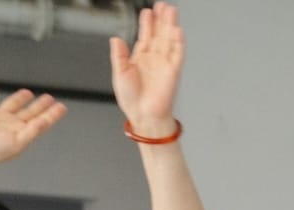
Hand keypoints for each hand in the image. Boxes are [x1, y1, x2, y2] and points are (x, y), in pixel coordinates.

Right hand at [0, 84, 66, 171]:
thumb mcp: (18, 143)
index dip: (52, 114)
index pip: (41, 122)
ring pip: (12, 104)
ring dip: (20, 98)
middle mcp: (10, 125)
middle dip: (40, 105)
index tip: (61, 108)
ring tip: (28, 93)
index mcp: (21, 133)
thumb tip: (44, 122)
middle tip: (49, 98)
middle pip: (29, 112)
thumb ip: (32, 131)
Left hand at [109, 3, 184, 132]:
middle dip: (161, 19)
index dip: (147, 23)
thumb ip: (118, 55)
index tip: (148, 11)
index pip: (145, 36)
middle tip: (163, 6)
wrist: (143, 115)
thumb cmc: (131, 99)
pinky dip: (178, 42)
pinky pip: (177, 54)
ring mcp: (164, 64)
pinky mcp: (173, 72)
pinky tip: (177, 31)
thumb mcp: (119, 73)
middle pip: (159, 34)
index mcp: (140, 58)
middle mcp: (154, 59)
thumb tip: (116, 38)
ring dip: (170, 25)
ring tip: (171, 11)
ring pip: (169, 40)